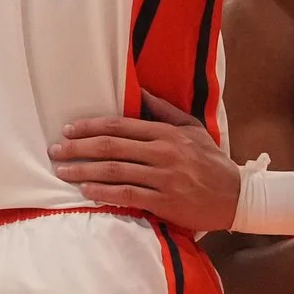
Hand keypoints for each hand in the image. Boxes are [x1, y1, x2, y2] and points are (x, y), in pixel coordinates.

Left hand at [50, 95, 241, 230]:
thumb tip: (138, 91)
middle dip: (78, 148)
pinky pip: (127, 195)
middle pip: (111, 147)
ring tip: (63, 171)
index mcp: (167, 133)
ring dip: (84, 171)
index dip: (90, 126)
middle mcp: (163, 153)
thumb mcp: (192, 129)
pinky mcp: (165, 201)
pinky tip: (86, 192)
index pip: (120, 125)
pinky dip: (104, 193)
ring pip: (115, 171)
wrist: (236, 196)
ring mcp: (164, 178)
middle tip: (56, 151)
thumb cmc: (211, 162)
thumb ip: (164, 111)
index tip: (69, 129)